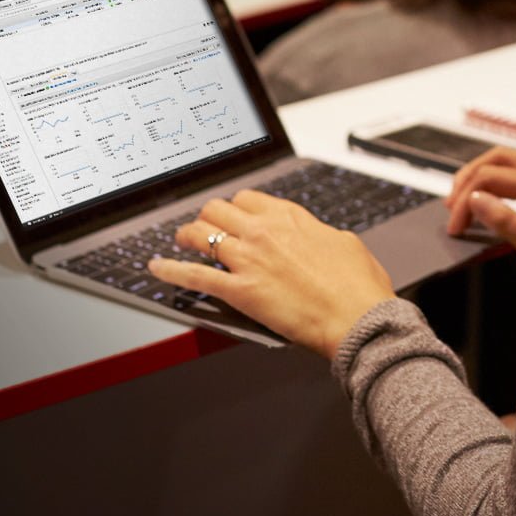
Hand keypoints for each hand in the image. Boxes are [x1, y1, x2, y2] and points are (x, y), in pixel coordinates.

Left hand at [148, 189, 395, 358]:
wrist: (359, 317)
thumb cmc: (358, 287)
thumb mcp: (345, 244)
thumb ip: (320, 235)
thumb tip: (315, 237)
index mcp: (291, 217)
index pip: (247, 198)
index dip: (235, 207)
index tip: (232, 216)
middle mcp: (264, 232)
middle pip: (217, 210)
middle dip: (208, 218)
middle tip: (205, 228)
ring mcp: (249, 260)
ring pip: (201, 234)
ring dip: (187, 236)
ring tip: (182, 241)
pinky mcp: (240, 291)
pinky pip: (193, 275)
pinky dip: (170, 270)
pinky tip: (156, 267)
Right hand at [444, 147, 515, 293]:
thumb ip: (507, 223)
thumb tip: (476, 200)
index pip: (492, 178)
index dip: (466, 199)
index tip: (454, 226)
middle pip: (499, 158)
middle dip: (469, 178)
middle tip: (452, 206)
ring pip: (512, 158)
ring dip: (484, 172)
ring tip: (466, 195)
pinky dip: (502, 175)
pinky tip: (494, 191)